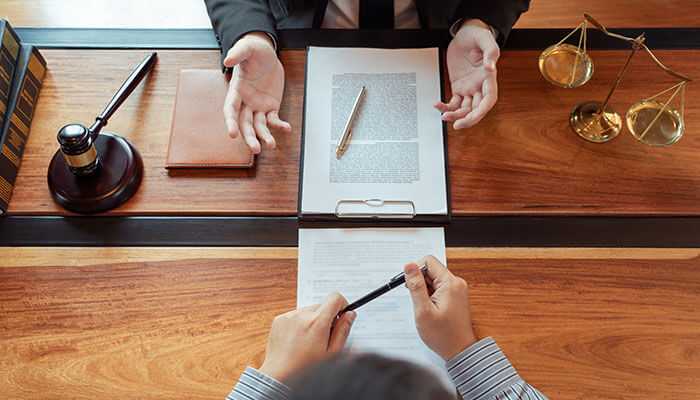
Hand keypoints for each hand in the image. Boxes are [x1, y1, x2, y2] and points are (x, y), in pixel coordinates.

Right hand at [224, 32, 291, 153]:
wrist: (267, 54)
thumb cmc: (254, 50)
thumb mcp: (247, 48)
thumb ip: (238, 53)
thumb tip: (227, 60)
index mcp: (236, 90)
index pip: (231, 109)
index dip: (230, 122)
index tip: (231, 134)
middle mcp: (245, 102)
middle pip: (245, 124)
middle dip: (249, 137)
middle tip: (255, 149)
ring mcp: (258, 106)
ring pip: (259, 126)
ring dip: (264, 136)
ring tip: (271, 145)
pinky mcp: (271, 106)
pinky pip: (274, 120)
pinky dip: (280, 125)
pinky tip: (286, 129)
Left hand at [258, 293, 355, 380]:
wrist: (279, 374)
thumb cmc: (305, 368)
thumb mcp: (331, 352)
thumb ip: (343, 330)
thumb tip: (350, 315)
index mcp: (317, 322)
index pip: (335, 297)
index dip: (342, 305)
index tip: (341, 315)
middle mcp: (302, 315)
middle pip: (322, 305)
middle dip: (326, 317)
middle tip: (324, 336)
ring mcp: (289, 316)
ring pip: (308, 310)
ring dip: (312, 320)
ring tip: (308, 340)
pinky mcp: (280, 319)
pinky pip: (295, 315)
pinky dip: (299, 323)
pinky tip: (297, 339)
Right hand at [404, 256, 476, 359]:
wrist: (459, 351)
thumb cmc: (443, 335)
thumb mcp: (423, 310)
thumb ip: (415, 286)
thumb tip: (409, 266)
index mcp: (450, 283)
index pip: (428, 261)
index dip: (415, 270)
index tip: (410, 285)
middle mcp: (456, 283)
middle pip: (431, 270)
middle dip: (419, 282)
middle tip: (417, 300)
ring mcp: (456, 290)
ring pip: (433, 279)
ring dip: (424, 290)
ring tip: (425, 308)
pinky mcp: (454, 296)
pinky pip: (438, 288)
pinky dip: (430, 296)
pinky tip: (429, 309)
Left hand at [436, 19, 499, 129]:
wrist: (465, 33)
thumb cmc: (478, 35)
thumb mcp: (486, 39)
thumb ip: (491, 53)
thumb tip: (490, 67)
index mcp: (489, 78)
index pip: (489, 100)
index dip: (482, 111)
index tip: (472, 117)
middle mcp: (480, 86)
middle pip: (477, 109)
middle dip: (468, 119)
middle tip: (456, 125)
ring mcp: (469, 88)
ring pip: (464, 109)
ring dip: (455, 115)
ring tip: (444, 116)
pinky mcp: (458, 87)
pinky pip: (453, 102)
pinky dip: (445, 106)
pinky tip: (437, 105)